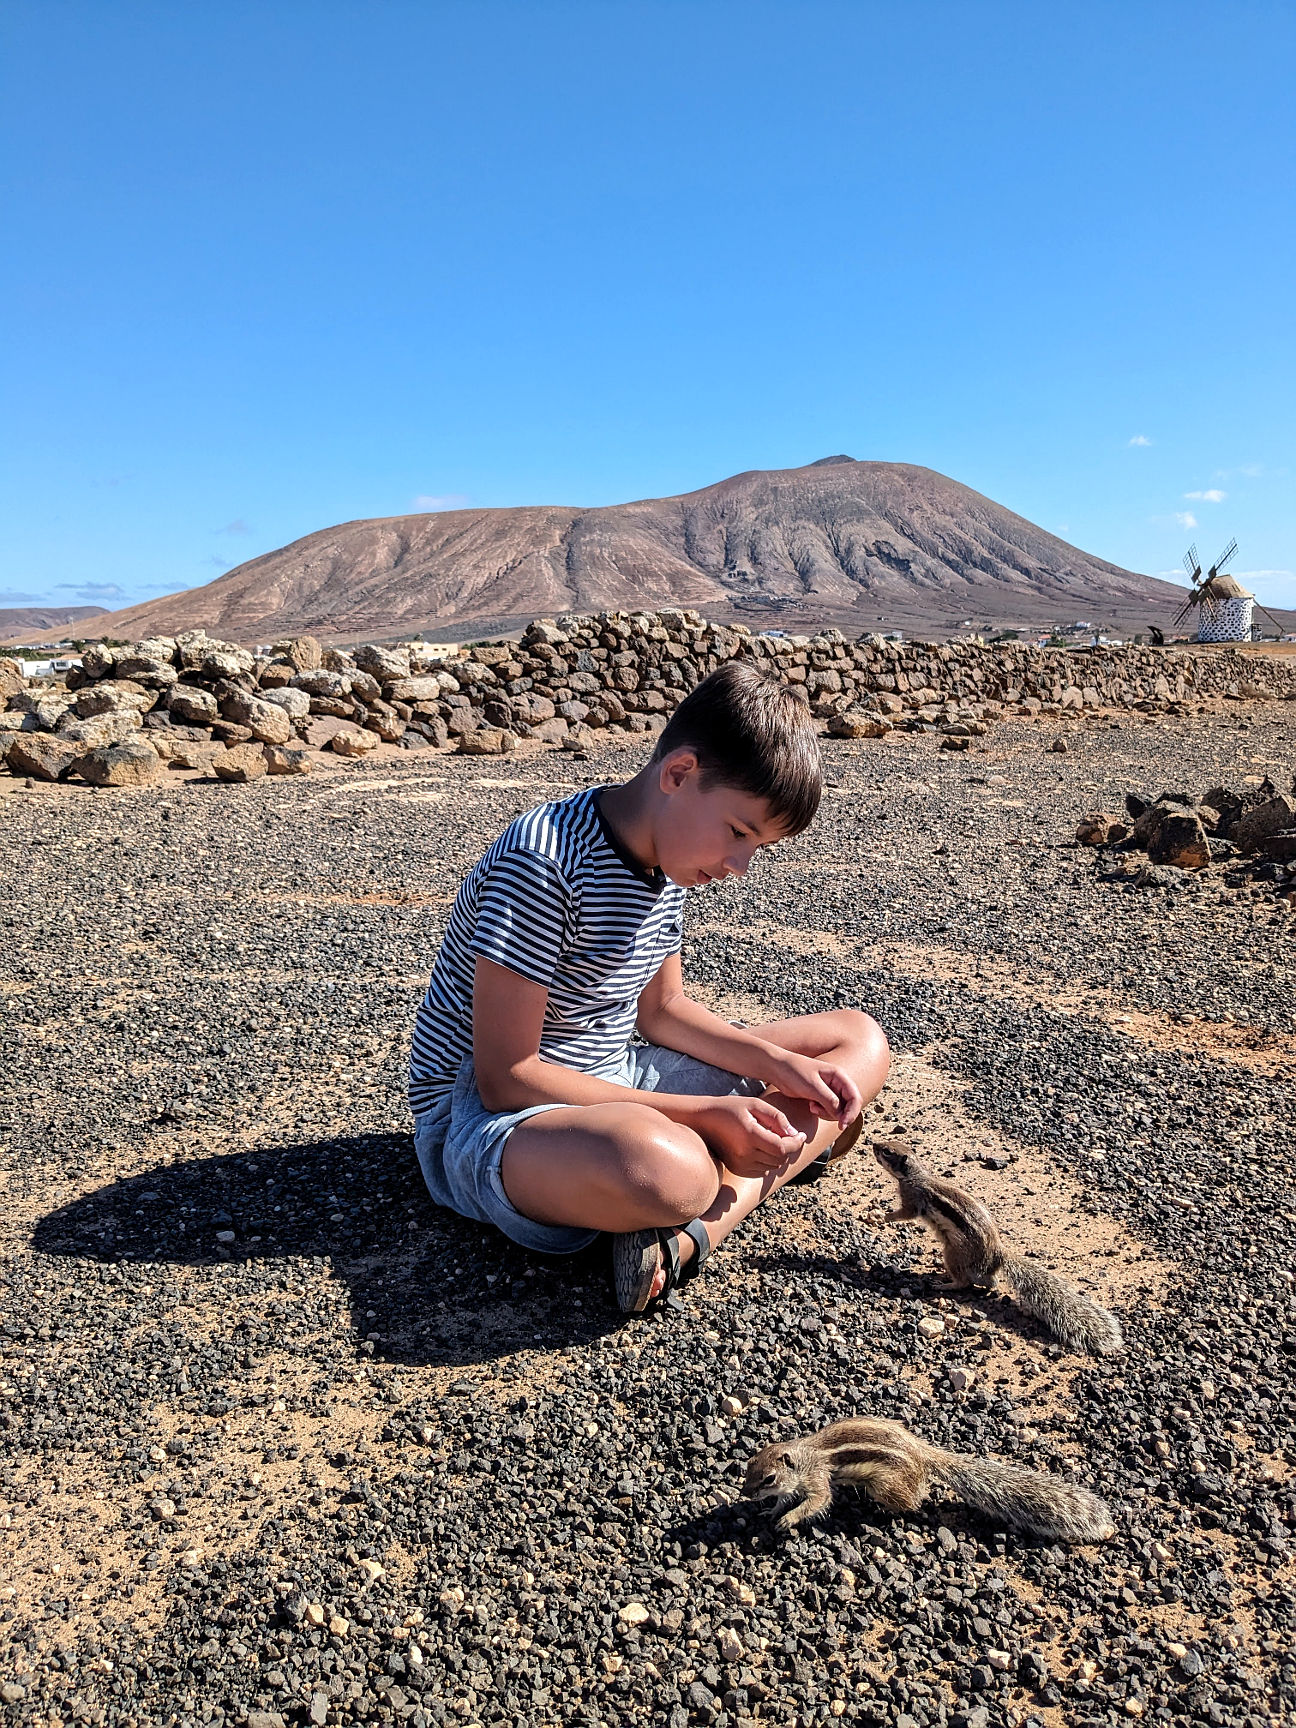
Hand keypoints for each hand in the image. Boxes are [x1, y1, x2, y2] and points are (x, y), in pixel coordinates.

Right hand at [691, 1095, 806, 1176]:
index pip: (782, 1148)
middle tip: (786, 1133)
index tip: (801, 1135)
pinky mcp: (737, 1170)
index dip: (796, 1143)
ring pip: (773, 1166)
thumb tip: (794, 1133)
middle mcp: (745, 1154)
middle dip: (788, 1147)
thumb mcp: (755, 1104)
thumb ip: (777, 1118)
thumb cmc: (730, 1108)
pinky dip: (768, 1162)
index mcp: (750, 1135)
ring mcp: (740, 1164)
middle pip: (780, 1159)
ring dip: (779, 1155)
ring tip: (770, 1138)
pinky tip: (762, 1148)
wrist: (703, 1120)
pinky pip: (763, 1171)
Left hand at [760, 1050, 861, 1129]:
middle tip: (819, 1112)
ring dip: (827, 1113)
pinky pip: (828, 1110)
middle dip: (837, 1114)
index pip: (855, 1097)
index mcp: (839, 1075)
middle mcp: (837, 1083)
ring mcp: (830, 1090)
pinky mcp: (821, 1097)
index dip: (852, 1113)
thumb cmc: (794, 1072)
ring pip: (838, 1110)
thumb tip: (841, 1115)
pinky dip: (821, 1112)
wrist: (778, 1069)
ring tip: (812, 1107)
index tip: (842, 1124)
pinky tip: (810, 1106)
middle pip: (848, 1106)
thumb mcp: (812, 1086)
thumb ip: (829, 1100)